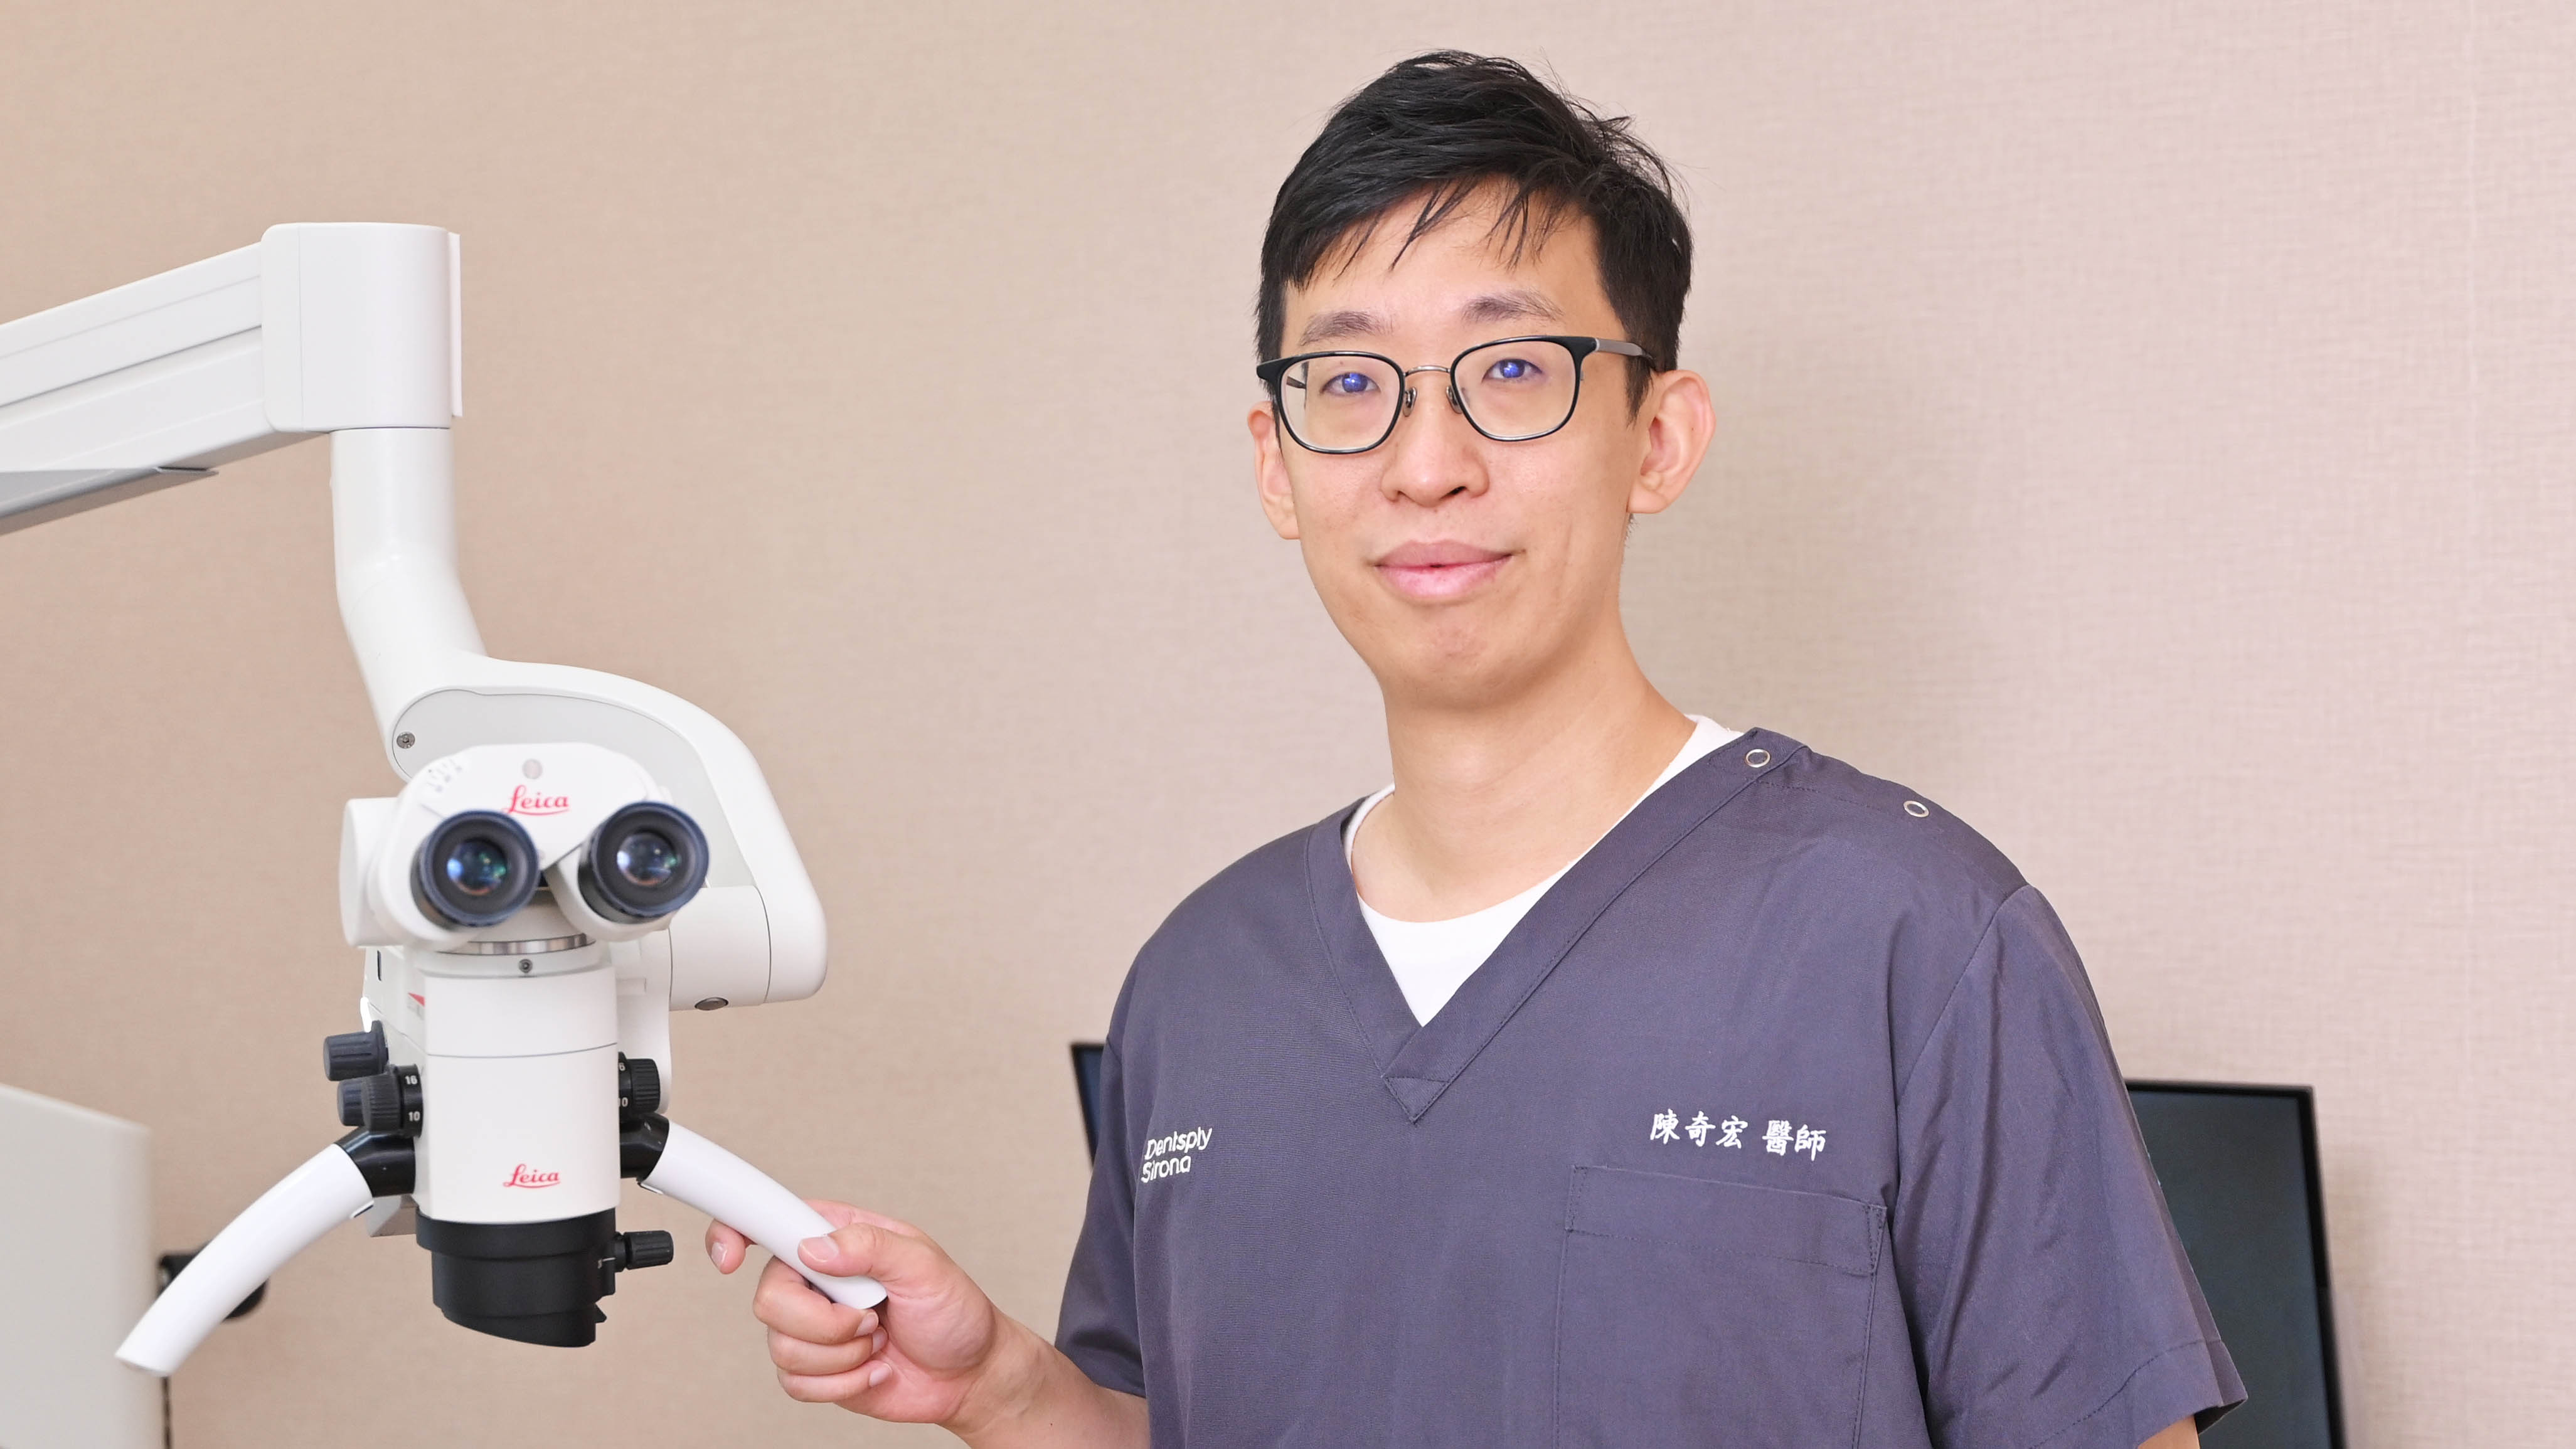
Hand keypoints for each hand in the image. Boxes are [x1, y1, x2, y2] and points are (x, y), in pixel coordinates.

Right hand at [706, 1200, 1010, 1425]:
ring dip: (841, 1353)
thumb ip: (869, 1246)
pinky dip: (842, 1382)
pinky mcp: (816, 1369)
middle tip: (870, 1317)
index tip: (730, 1257)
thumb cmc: (955, 1311)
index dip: (733, 1233)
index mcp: (838, 1237)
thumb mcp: (925, 1265)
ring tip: (878, 1340)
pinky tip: (874, 1369)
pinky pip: (795, 1383)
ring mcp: (812, 1325)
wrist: (971, 1373)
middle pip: (767, 1298)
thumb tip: (814, 1248)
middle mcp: (815, 1278)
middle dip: (823, 1320)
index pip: (767, 1221)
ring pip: (780, 1345)